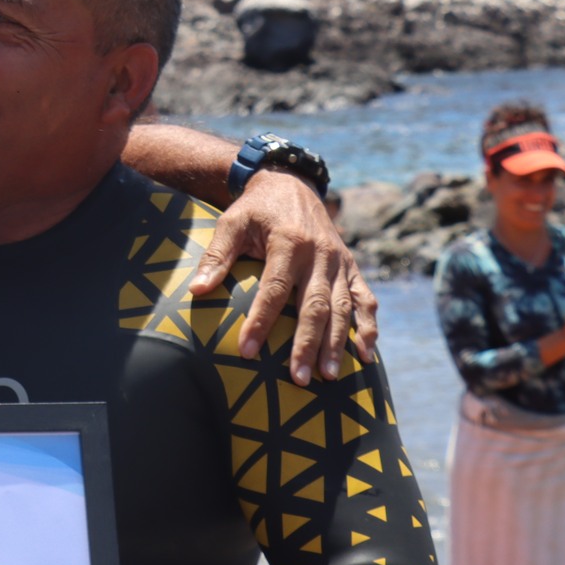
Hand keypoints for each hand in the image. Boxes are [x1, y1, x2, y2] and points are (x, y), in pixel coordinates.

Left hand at [190, 171, 375, 383]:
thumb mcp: (231, 224)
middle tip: (300, 379)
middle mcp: (320, 254)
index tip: (247, 351)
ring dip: (337, 343)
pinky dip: (368, 326)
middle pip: (315, 306)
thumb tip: (196, 291)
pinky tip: (365, 354)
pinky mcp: (351, 267)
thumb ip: (216, 256)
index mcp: (288, 242)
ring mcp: (339, 262)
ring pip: (343, 308)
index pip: (274, 290)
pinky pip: (365, 299)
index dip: (260, 321)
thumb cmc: (255, 209)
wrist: (291, 184)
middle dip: (307, 344)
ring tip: (330, 376)